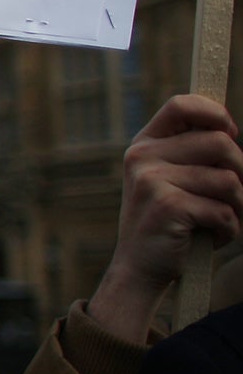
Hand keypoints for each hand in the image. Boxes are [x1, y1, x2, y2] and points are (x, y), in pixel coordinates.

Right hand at [90, 94, 242, 342]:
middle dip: (241, 171)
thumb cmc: (170, 221)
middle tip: (234, 196)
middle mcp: (143, 156)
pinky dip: (229, 229)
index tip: (230, 133)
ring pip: (229, 180)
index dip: (215, 113)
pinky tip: (212, 237)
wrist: (140, 268)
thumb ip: (193, 153)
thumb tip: (230, 132)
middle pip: (220, 143)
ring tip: (223, 219)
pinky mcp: (167, 205)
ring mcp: (151, 180)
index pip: (182, 105)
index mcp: (145, 144)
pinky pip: (224, 210)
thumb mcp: (173, 178)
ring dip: (239, 206)